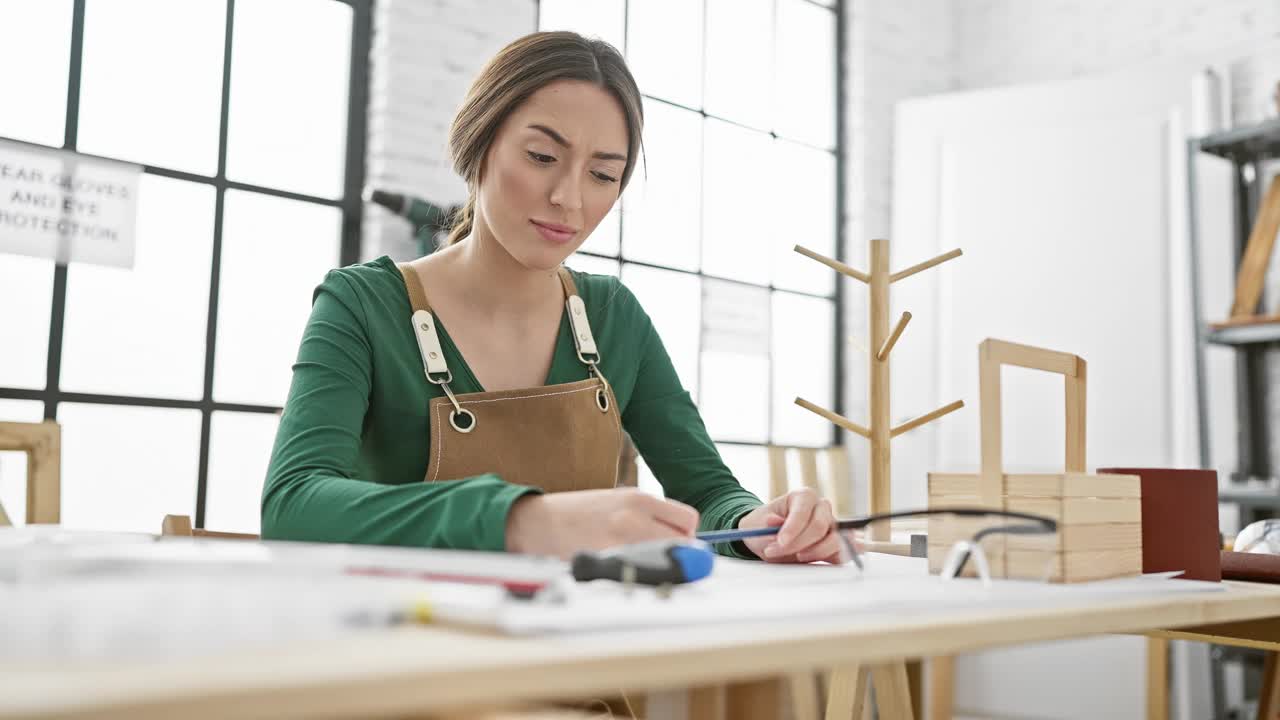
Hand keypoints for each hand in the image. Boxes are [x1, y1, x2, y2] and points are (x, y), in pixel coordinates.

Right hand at [504, 488, 698, 557]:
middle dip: (677, 553)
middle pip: (682, 543)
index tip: (676, 542)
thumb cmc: (579, 513)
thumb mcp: (618, 501)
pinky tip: (620, 571)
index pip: (688, 519)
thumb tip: (682, 537)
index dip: (686, 535)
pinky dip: (636, 576)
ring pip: (664, 562)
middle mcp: (634, 517)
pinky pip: (638, 574)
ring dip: (658, 567)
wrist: (538, 522)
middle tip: (660, 558)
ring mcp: (621, 541)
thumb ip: (648, 515)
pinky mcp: (607, 562)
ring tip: (638, 564)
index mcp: (639, 499)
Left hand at [737, 488, 843, 563]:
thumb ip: (768, 526)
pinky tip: (832, 559)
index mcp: (804, 496)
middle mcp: (822, 508)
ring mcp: (832, 526)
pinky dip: (840, 556)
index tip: (780, 541)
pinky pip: (844, 551)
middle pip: (820, 526)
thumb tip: (774, 522)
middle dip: (799, 543)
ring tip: (796, 558)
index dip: (793, 528)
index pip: (804, 511)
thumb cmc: (763, 527)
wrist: (766, 538)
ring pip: (835, 540)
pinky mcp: (836, 544)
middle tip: (776, 552)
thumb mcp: (759, 524)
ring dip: (816, 553)